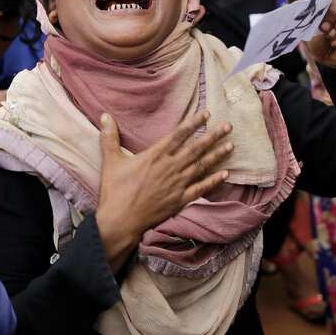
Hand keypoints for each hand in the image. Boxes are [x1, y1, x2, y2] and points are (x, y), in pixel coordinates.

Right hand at [96, 111, 232, 241]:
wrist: (120, 220)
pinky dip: (213, 181)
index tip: (207, 114)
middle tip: (228, 126)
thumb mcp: (111, 161)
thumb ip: (109, 137)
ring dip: (217, 155)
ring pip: (201, 166)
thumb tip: (104, 115)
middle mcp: (170, 167)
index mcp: (155, 155)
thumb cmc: (115, 191)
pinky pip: (200, 188)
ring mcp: (177, 185)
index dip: (194, 123)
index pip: (179, 135)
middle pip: (196, 148)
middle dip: (213, 136)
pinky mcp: (180, 201)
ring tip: (231, 145)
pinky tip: (225, 174)